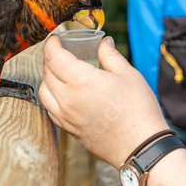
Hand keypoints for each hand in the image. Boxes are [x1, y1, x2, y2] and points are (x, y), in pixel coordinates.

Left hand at [39, 35, 168, 167]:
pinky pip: (50, 109)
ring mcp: (66, 116)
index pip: (53, 57)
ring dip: (47, 77)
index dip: (51, 44)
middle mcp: (67, 98)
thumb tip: (104, 42)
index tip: (56, 39)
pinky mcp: (69, 129)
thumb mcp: (128, 74)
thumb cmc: (138, 109)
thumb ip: (110, 55)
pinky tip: (62, 93)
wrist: (141, 146)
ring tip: (59, 71)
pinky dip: (50, 96)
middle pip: (47, 72)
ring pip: (44, 91)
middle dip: (50, 58)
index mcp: (81, 80)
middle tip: (61, 52)